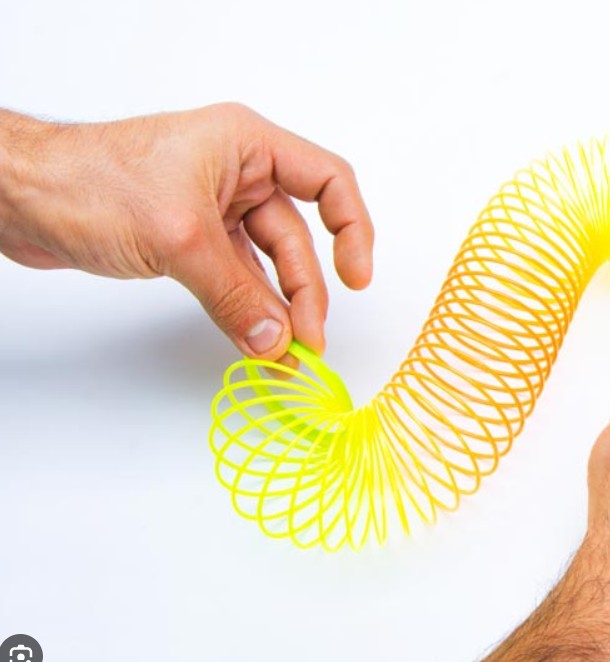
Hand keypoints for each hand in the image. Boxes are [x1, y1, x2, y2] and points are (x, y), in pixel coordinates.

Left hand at [0, 104, 373, 357]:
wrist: (20, 197)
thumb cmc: (89, 182)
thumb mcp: (180, 238)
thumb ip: (235, 294)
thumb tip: (276, 340)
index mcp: (246, 145)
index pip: (328, 181)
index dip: (353, 229)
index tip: (357, 277)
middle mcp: (237, 173)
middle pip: (297, 237)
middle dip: (305, 292)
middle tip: (307, 342)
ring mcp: (214, 208)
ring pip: (267, 264)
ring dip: (278, 308)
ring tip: (286, 352)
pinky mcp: (191, 238)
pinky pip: (237, 278)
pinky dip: (247, 309)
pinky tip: (257, 339)